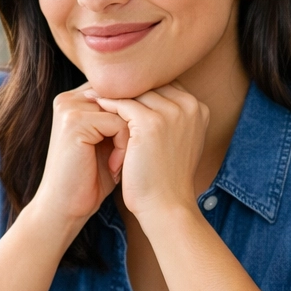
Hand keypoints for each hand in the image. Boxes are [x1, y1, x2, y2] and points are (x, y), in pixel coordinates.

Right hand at [29, 84, 129, 232]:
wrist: (66, 207)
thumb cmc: (91, 179)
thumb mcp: (109, 141)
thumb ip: (120, 117)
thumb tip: (156, 97)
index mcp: (76, 99)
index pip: (119, 92)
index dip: (134, 117)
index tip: (137, 145)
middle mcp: (69, 98)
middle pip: (123, 98)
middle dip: (133, 127)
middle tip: (130, 156)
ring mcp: (69, 108)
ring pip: (124, 110)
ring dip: (130, 139)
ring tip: (121, 164)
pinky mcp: (75, 122)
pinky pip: (118, 123)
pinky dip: (124, 147)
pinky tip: (114, 167)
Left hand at [92, 83, 208, 224]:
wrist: (166, 206)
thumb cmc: (167, 178)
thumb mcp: (176, 141)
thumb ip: (170, 118)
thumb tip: (148, 100)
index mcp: (199, 108)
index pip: (163, 86)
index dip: (140, 89)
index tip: (118, 91)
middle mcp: (190, 106)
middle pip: (150, 85)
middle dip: (126, 88)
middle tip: (99, 87)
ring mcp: (171, 112)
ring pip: (135, 92)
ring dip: (113, 95)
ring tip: (92, 96)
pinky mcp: (151, 122)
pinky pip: (122, 104)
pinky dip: (106, 105)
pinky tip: (93, 107)